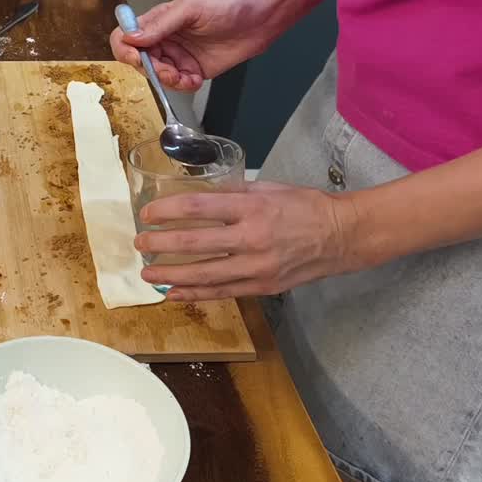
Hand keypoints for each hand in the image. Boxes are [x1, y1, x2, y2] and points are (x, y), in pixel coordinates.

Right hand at [110, 0, 275, 91]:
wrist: (257, 21)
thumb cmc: (227, 6)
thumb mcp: (190, 8)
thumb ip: (160, 23)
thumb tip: (133, 37)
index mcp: (157, 21)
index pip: (125, 36)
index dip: (125, 49)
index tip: (137, 56)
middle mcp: (163, 40)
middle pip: (138, 62)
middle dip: (152, 70)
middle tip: (168, 70)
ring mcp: (176, 57)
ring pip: (157, 77)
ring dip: (168, 80)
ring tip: (185, 75)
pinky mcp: (190, 70)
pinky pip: (177, 85)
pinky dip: (184, 86)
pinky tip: (195, 78)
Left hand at [134, 182, 358, 300]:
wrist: (343, 236)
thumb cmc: (304, 207)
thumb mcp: (268, 188)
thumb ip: (233, 192)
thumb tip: (199, 194)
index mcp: (252, 207)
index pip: (198, 206)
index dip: (167, 211)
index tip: (148, 214)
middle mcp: (252, 237)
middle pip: (195, 242)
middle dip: (161, 244)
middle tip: (139, 244)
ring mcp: (258, 266)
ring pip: (204, 273)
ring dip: (171, 275)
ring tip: (148, 274)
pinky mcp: (263, 286)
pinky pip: (222, 292)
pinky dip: (195, 293)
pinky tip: (174, 293)